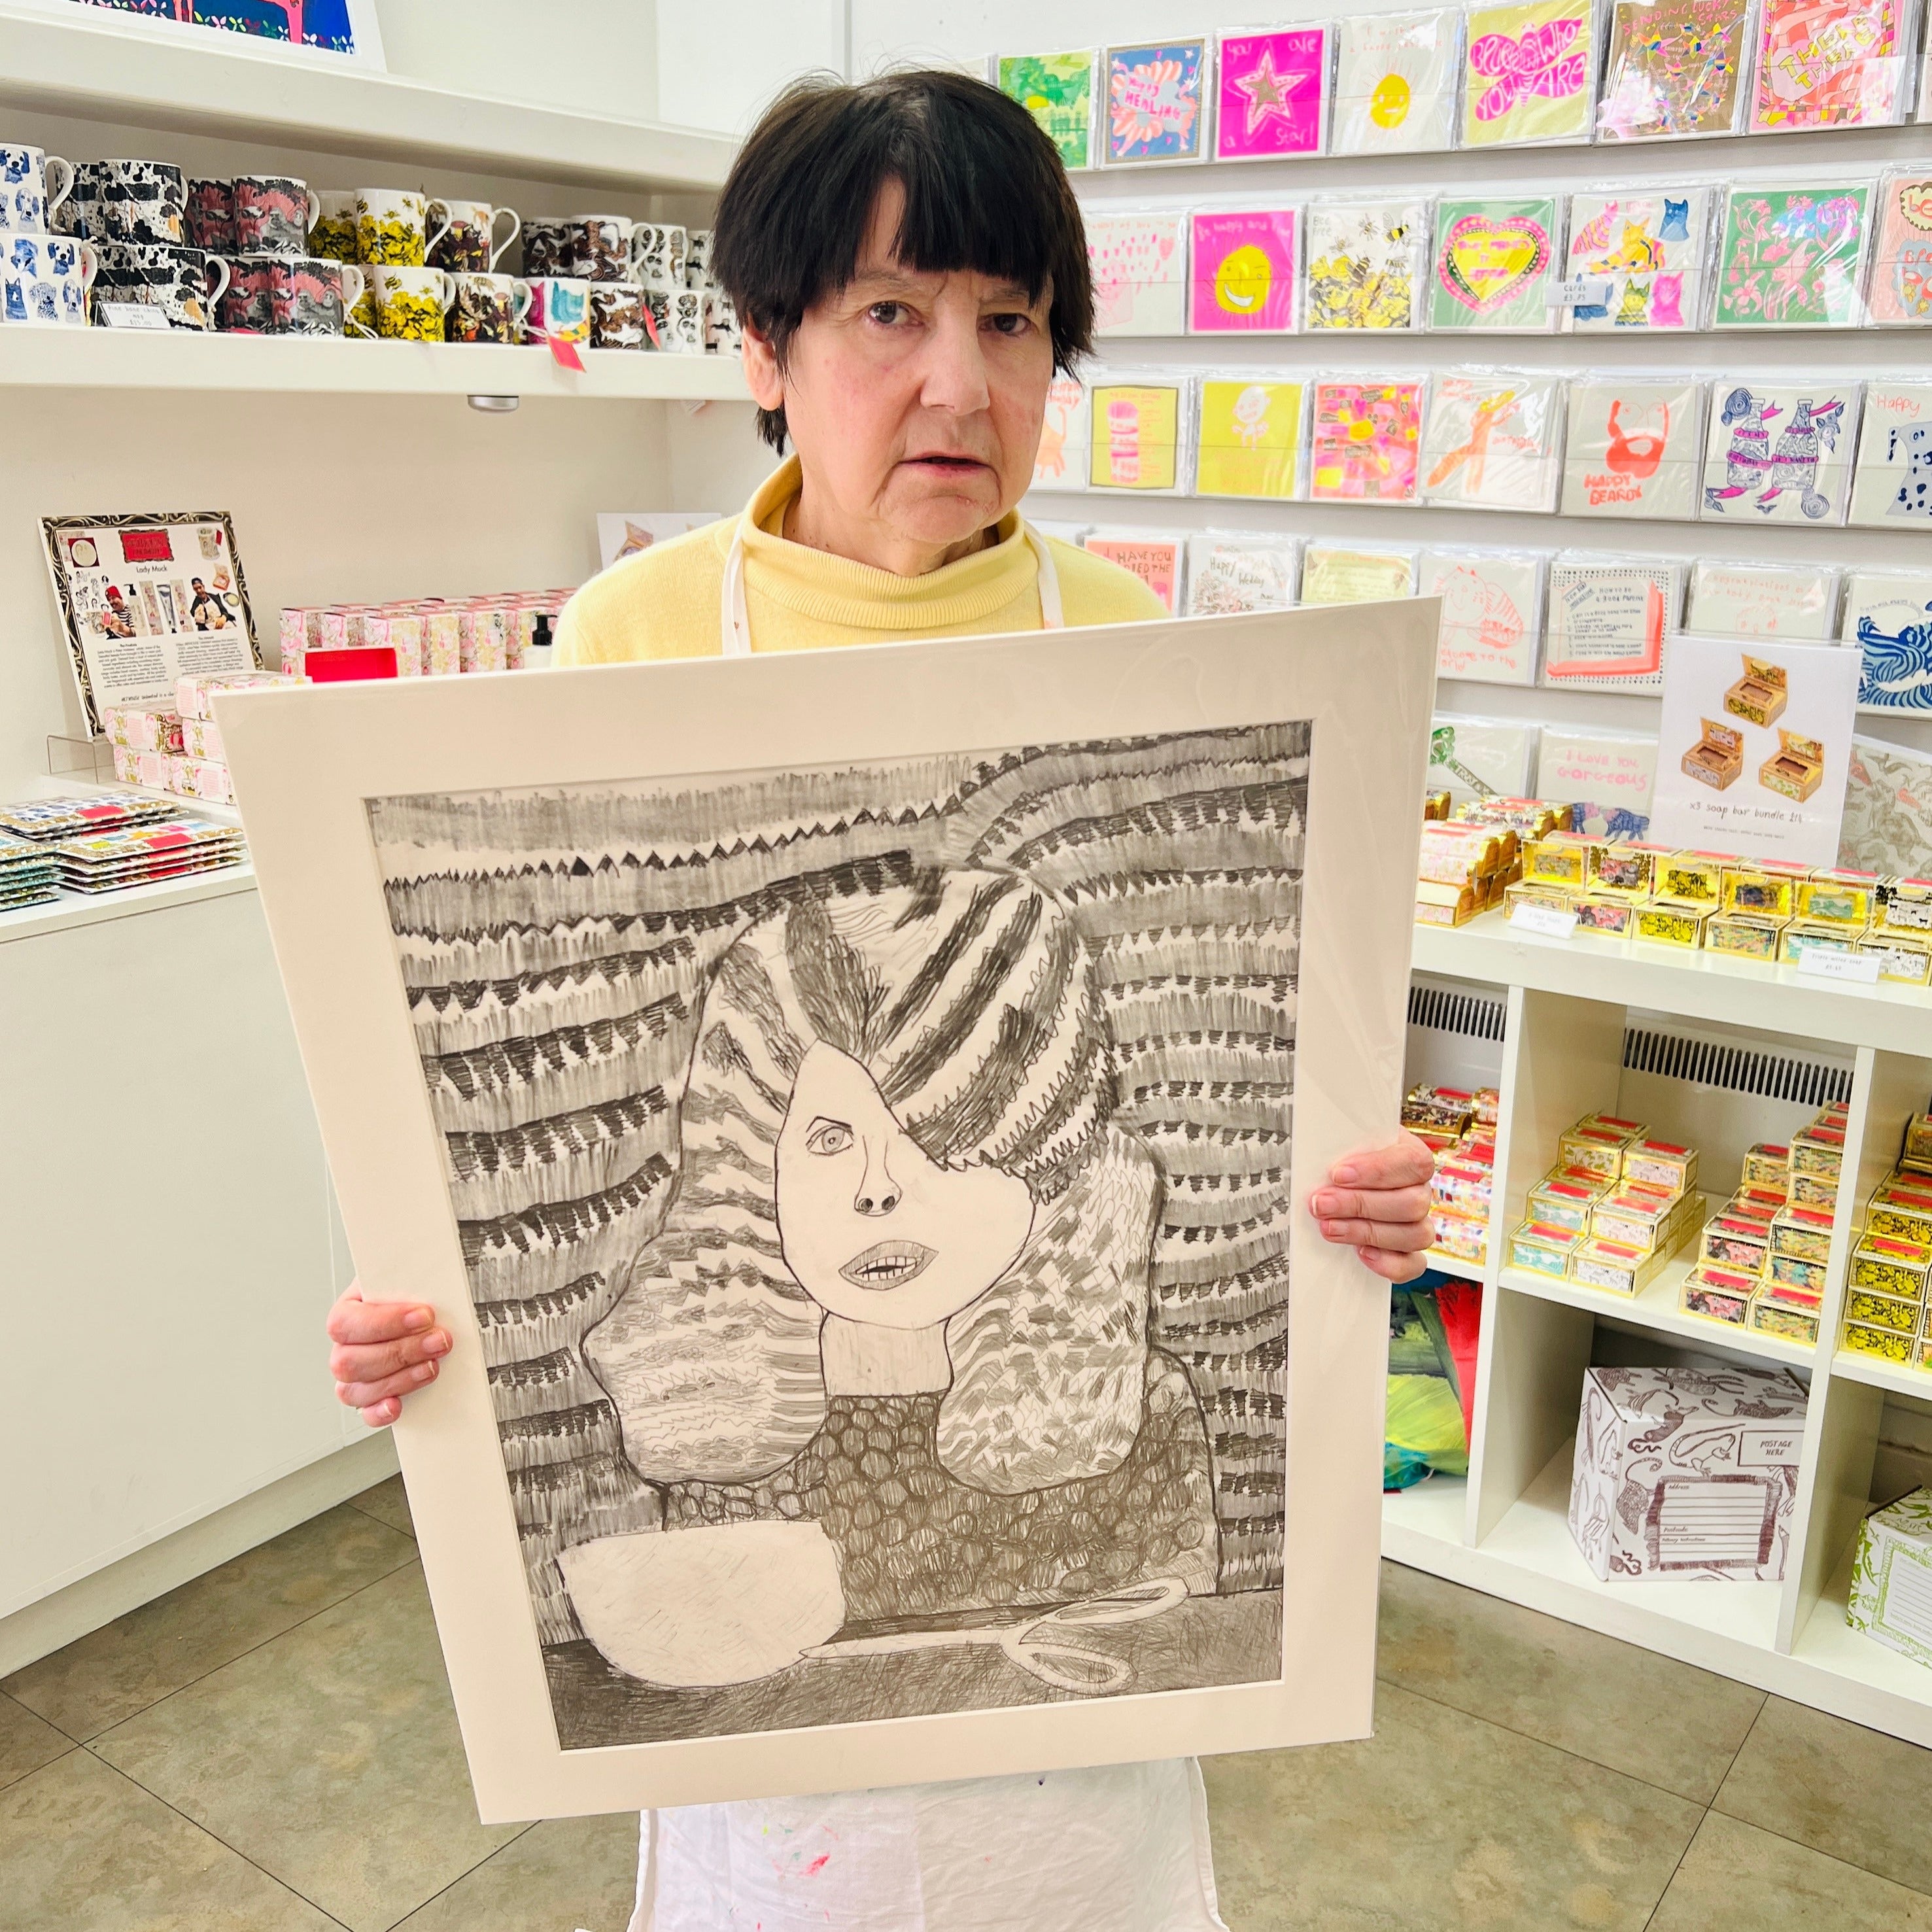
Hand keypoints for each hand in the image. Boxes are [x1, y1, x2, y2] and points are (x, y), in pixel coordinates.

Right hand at [326, 1281, 450, 1427]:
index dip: (384, 1322)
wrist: (428, 1312)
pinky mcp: (371, 1398)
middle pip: (349, 1361)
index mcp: (348, 1310)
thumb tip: (431, 1282)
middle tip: (438, 1340)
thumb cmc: (415, 1294)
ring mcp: (354, 1376)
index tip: (424, 1315)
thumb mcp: (412, 1277)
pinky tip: (398, 1404)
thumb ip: (412, 1280)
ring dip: (399, 1379)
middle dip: (400, 1352)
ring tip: (432, 1365)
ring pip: (355, 1389)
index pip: (346, 1322)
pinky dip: (380, 1412)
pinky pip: (365, 1413)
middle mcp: (344, 1346)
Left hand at [1311, 1133, 1434, 1283]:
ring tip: (1328, 1227)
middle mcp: (1419, 1189)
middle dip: (1361, 1204)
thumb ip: (1336, 1144)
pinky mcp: (1407, 1252)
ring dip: (1367, 1232)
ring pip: (1416, 1234)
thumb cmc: (1332, 1161)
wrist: (1327, 1186)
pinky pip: (1413, 1265)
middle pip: (1414, 1203)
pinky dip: (1388, 1263)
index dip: (1378, 1170)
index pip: (1414, 1161)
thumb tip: (1318, 1151)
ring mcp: (1417, 1223)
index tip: (1337, 1174)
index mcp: (1409, 1153)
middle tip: (1322, 1204)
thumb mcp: (1333, 1143)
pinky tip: (1360, 1253)